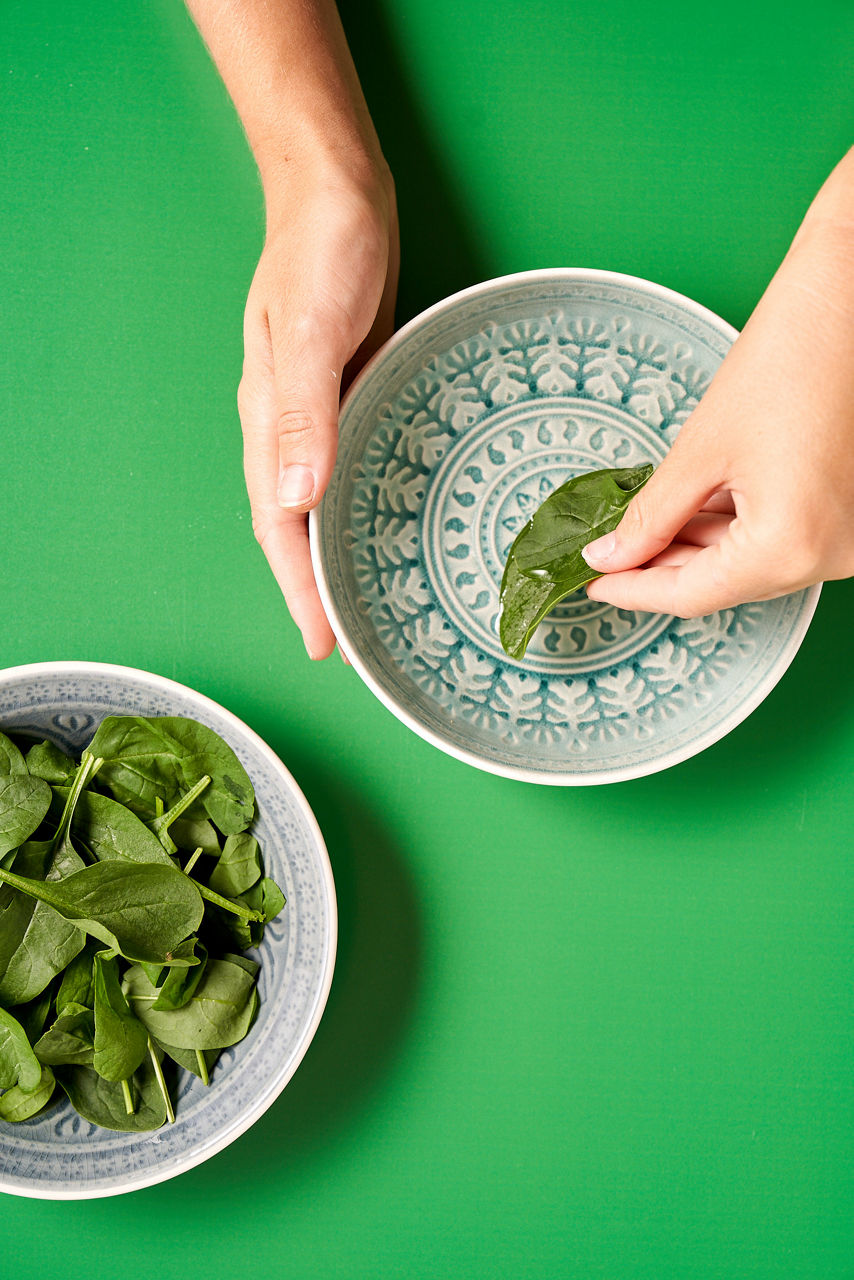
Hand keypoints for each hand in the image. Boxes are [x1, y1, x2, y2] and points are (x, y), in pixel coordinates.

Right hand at [238, 159, 398, 657]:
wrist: (337, 192)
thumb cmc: (322, 252)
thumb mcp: (310, 329)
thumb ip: (302, 413)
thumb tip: (295, 498)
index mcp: (271, 422)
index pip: (278, 526)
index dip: (298, 589)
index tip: (322, 646)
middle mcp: (292, 427)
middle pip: (298, 525)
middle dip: (318, 586)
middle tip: (353, 641)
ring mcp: (323, 410)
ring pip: (325, 501)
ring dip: (343, 550)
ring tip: (374, 596)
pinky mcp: (353, 391)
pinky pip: (354, 465)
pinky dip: (366, 503)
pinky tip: (394, 517)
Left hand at [583, 174, 853, 617]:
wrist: (852, 301)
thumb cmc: (789, 358)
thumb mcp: (700, 449)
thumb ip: (650, 517)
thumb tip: (609, 557)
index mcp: (790, 546)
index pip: (693, 595)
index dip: (633, 592)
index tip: (591, 583)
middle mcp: (829, 557)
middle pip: (724, 584)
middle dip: (660, 570)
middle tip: (607, 557)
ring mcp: (845, 541)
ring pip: (750, 565)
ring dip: (694, 551)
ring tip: (639, 532)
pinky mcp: (848, 518)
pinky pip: (780, 540)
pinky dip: (733, 533)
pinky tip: (688, 516)